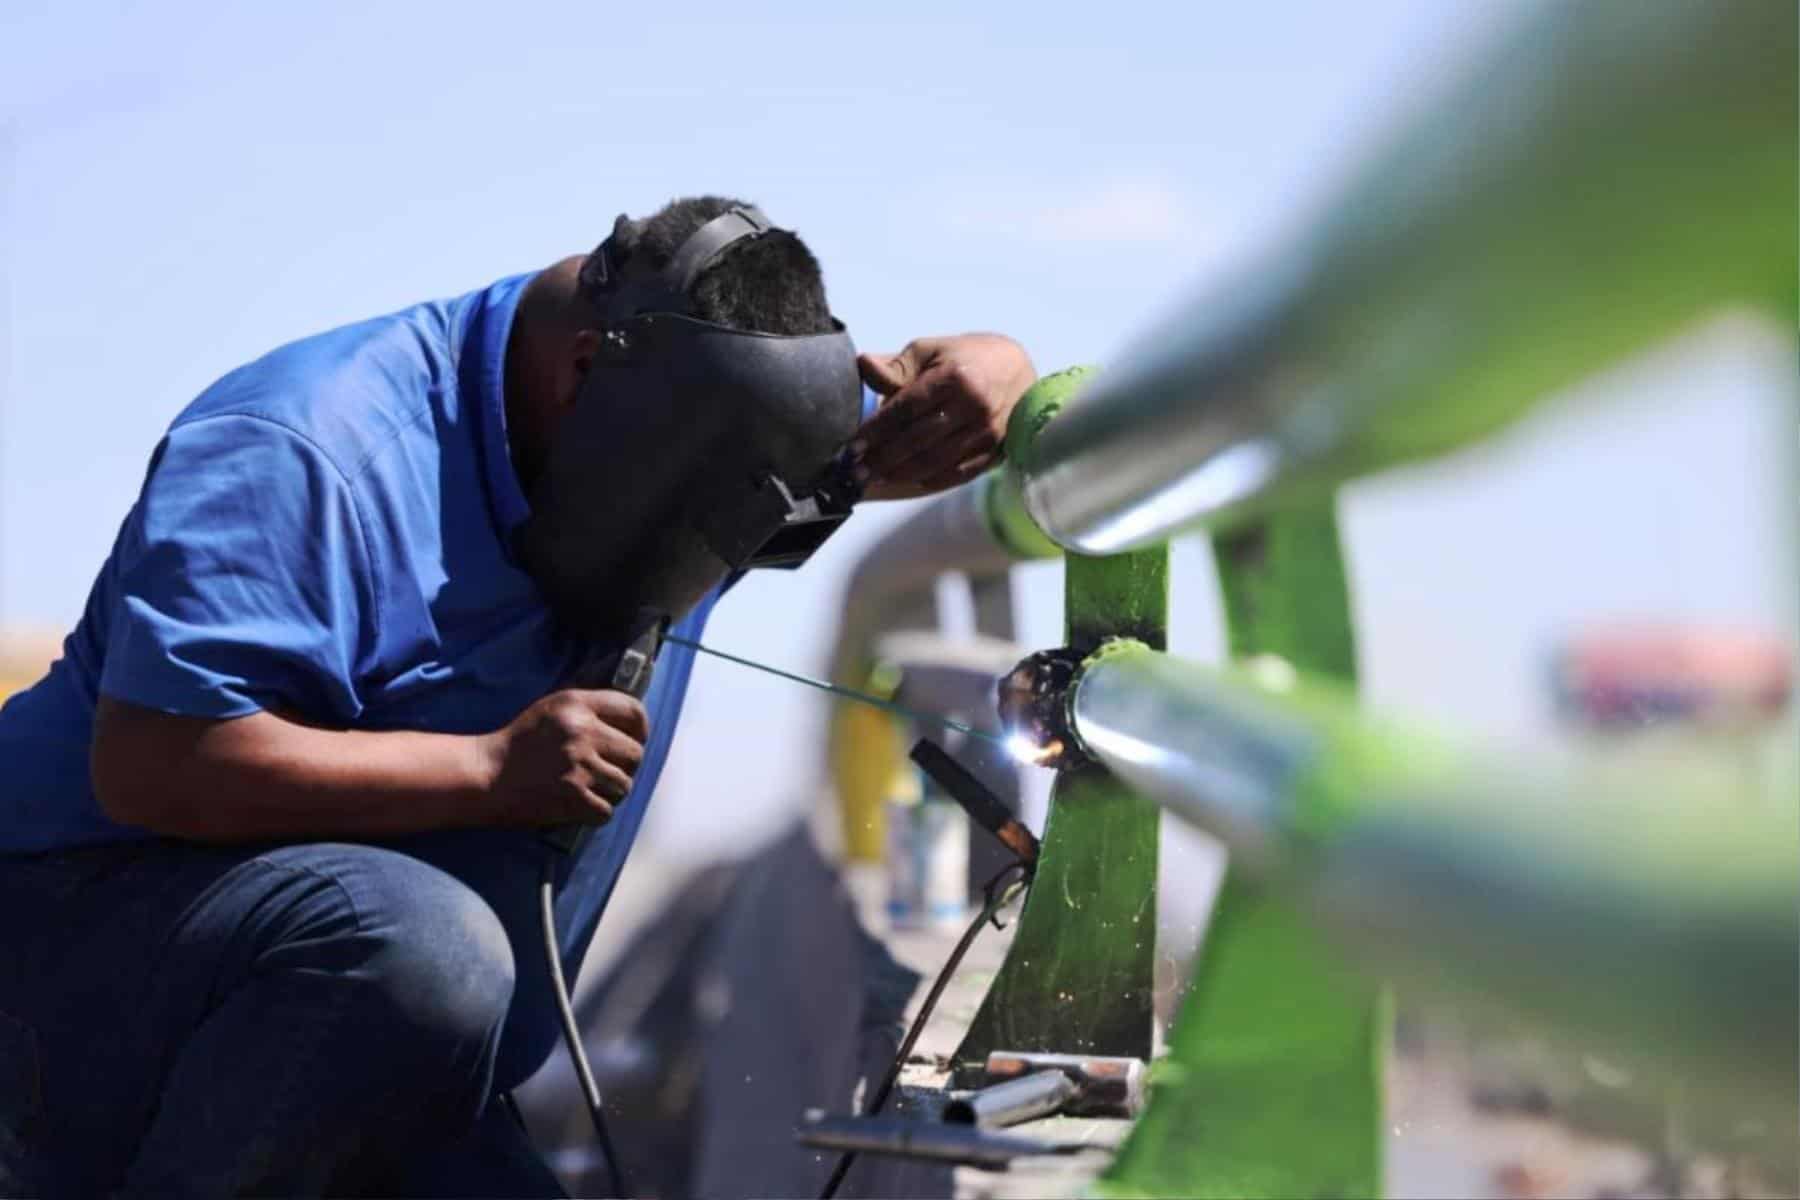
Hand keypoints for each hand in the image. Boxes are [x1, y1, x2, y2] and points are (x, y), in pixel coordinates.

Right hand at [481, 690, 648, 827]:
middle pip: (635, 753)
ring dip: (610, 792)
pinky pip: (606, 810)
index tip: (635, 740)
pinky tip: (578, 805)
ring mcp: (578, 766)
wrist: (485, 775)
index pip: (633, 711)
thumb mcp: (554, 709)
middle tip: (606, 771)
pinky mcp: (573, 797)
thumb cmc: (521, 743)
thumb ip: (591, 710)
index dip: (640, 729)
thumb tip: (634, 724)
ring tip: (589, 789)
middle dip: (625, 766)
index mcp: (576, 704)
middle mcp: (581, 732)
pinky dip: (595, 813)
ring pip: (624, 785)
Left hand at [852, 333, 1035, 498]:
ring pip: (936, 461)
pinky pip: (958, 472)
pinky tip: (908, 480)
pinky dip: (930, 480)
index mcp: (953, 377)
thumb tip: (863, 366)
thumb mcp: (931, 350)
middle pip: (918, 440)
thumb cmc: (966, 358)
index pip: (906, 409)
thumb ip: (897, 366)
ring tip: (875, 478)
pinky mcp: (995, 450)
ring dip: (901, 473)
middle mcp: (972, 406)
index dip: (877, 430)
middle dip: (883, 458)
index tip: (853, 445)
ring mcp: (986, 432)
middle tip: (856, 470)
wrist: (1018, 369)